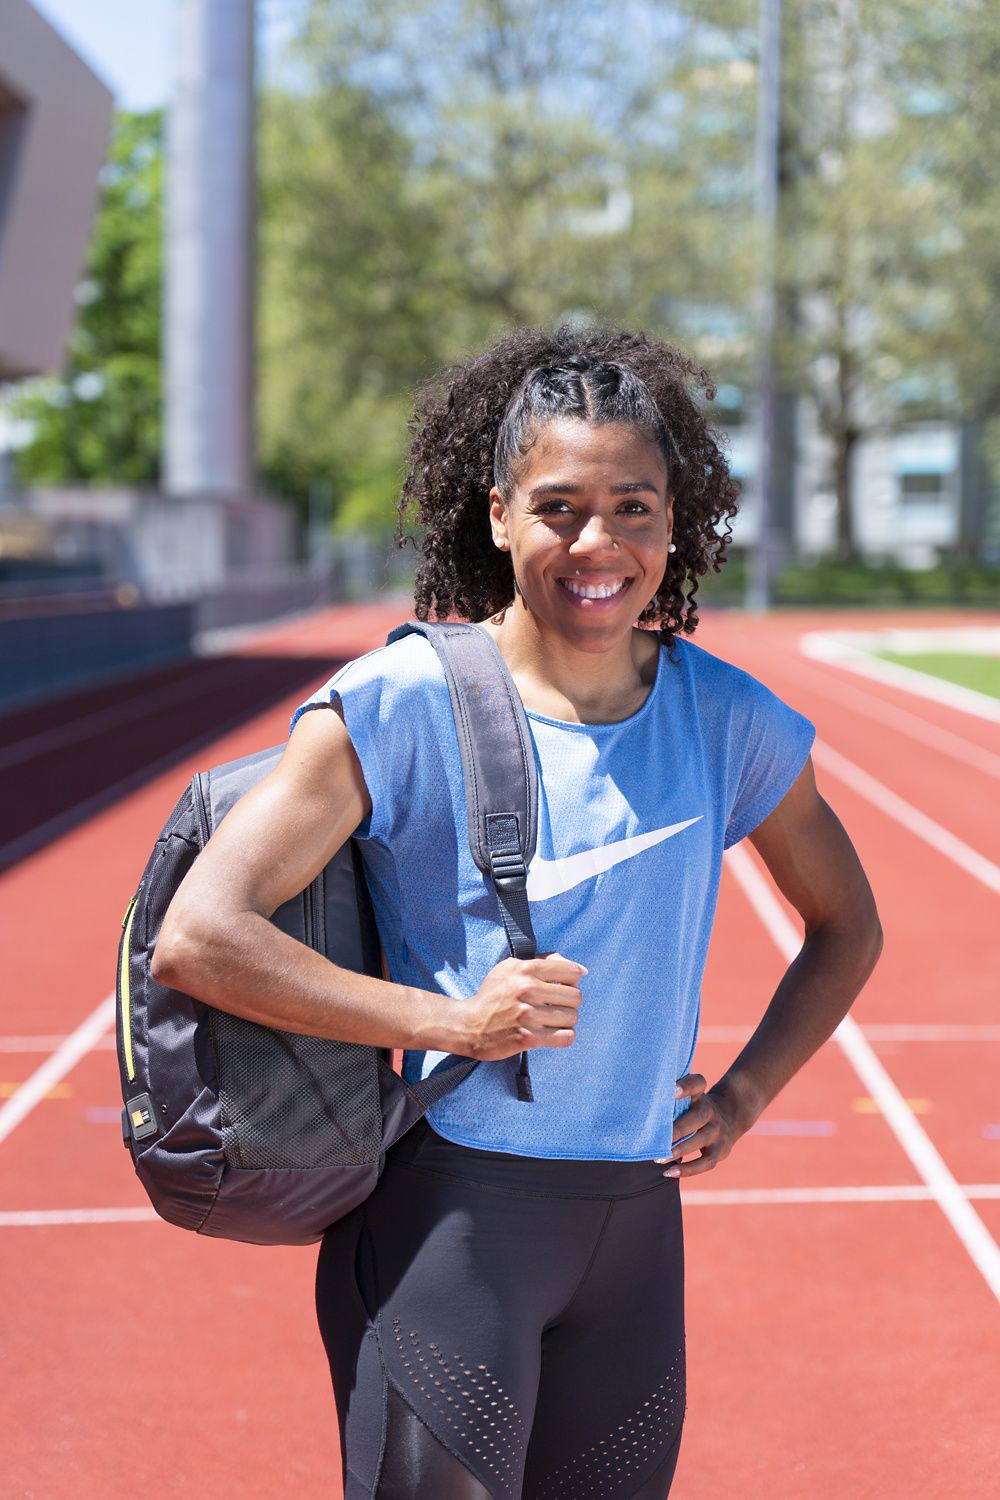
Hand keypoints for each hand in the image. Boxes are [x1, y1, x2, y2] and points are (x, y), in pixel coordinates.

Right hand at [457, 952, 586, 1061]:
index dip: (572, 981)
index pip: (572, 972)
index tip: (562, 987)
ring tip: (552, 1021)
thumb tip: (581, 970)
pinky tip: (553, 1034)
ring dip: (565, 1021)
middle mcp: (527, 989)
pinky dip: (564, 1037)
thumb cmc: (492, 995)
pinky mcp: (527, 1037)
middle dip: (569, 1003)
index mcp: (525, 969)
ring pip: (572, 1017)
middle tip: (556, 1007)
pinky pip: (566, 1038)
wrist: (467, 1024)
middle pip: (576, 996)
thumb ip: (545, 962)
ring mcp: (527, 1014)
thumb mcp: (511, 968)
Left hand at [654, 1074, 742, 1178]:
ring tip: (658, 1159)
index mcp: (699, 1096)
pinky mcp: (720, 1151)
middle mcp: (710, 1112)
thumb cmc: (694, 1107)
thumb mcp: (689, 1096)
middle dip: (677, 1129)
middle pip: (698, 1117)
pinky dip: (687, 1170)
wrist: (729, 1117)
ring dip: (679, 1150)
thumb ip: (670, 1097)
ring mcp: (717, 1132)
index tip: (672, 1090)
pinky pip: (706, 1163)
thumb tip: (638, 1102)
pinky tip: (668, 1173)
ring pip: (700, 1140)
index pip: (698, 1083)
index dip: (686, 1086)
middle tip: (656, 1138)